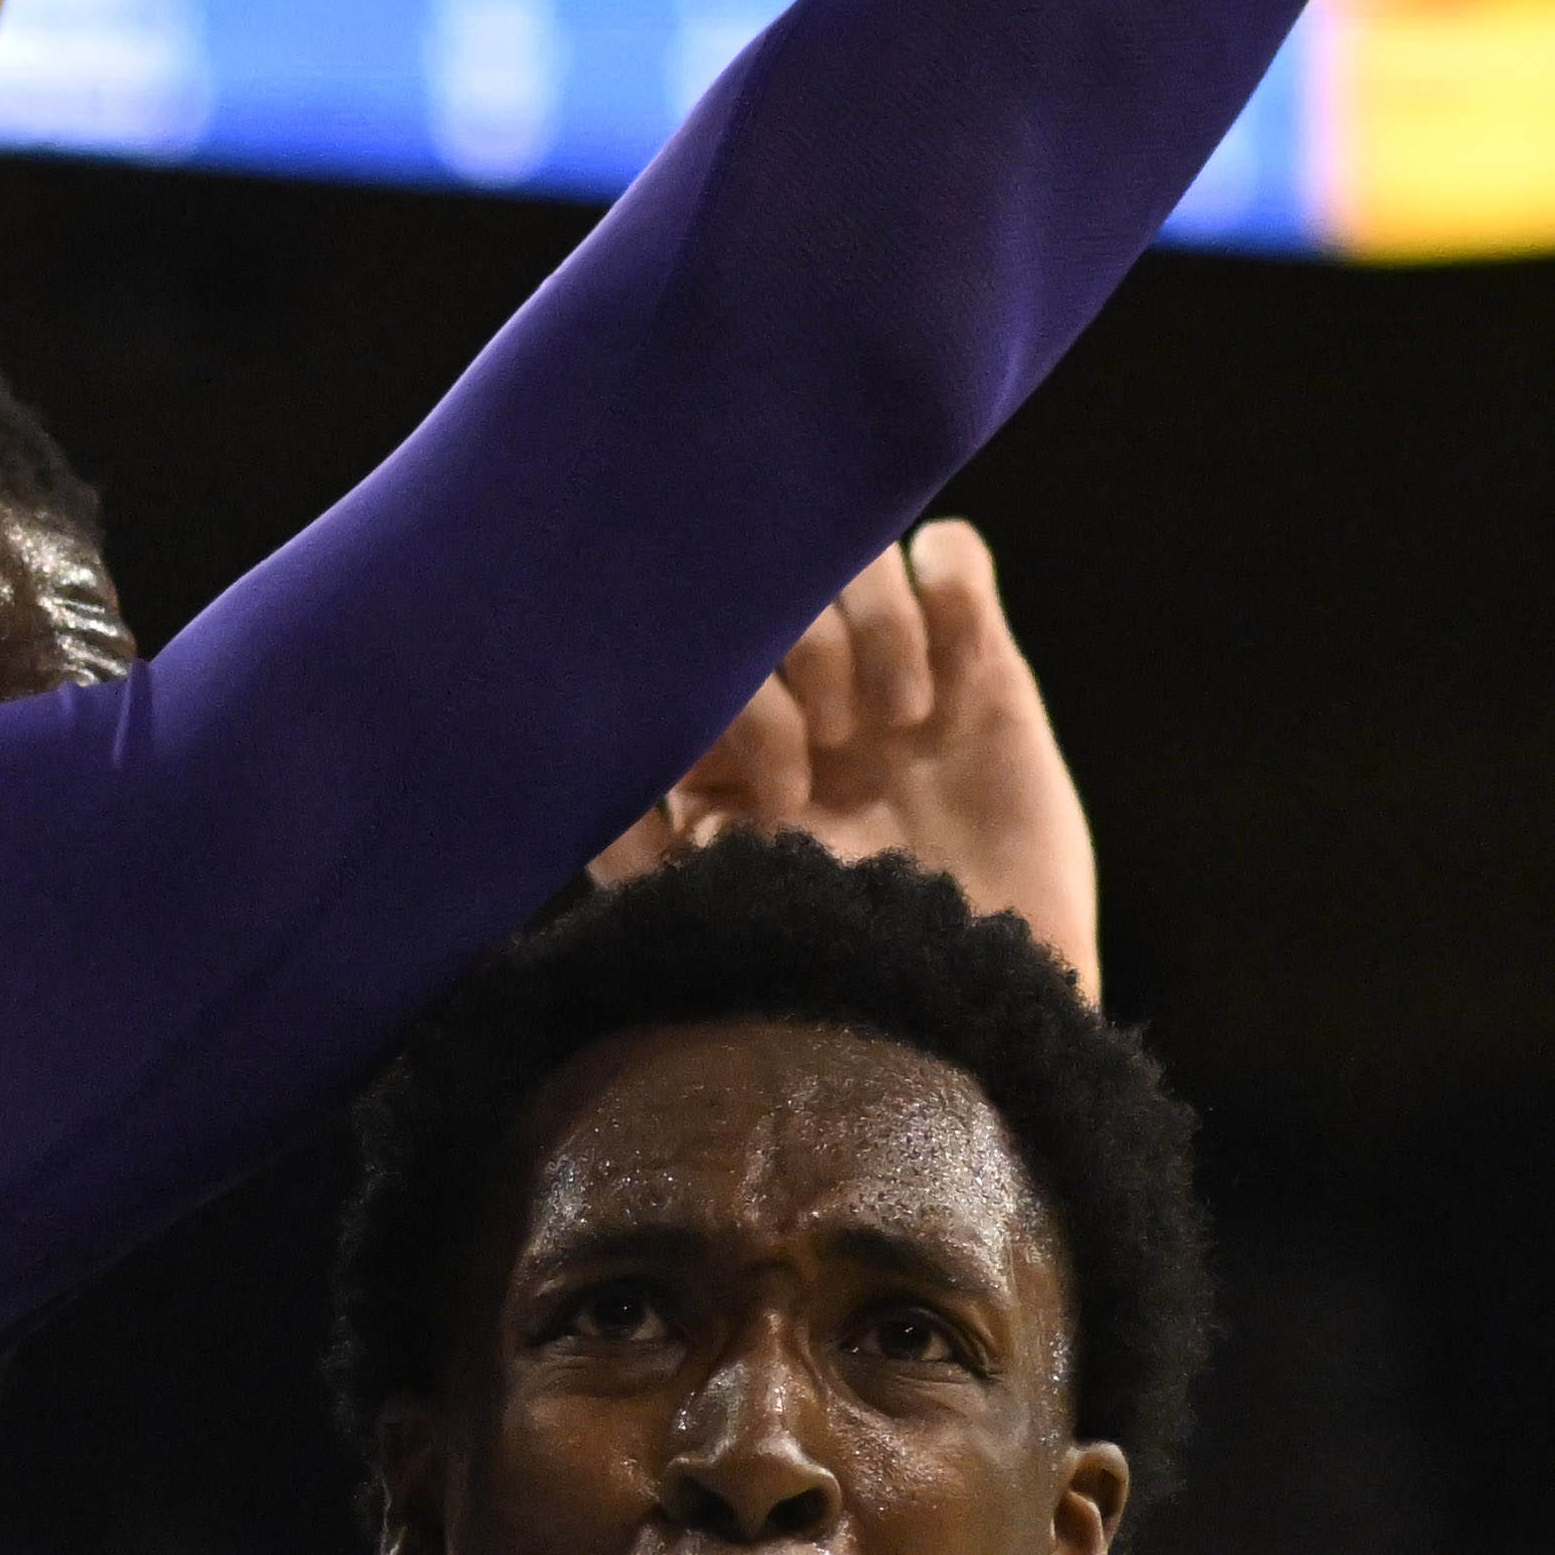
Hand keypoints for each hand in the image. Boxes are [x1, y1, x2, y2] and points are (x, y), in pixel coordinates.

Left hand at [590, 526, 1099, 1000]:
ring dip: (875, 624)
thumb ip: (637, 849)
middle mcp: (798, 690)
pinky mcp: (978, 660)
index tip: (781, 796)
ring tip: (900, 720)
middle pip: (779, 579)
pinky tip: (956, 680)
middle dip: (802, 653)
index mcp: (724, 738)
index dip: (738, 692)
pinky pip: (950, 553)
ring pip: (857, 553)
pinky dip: (948, 594)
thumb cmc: (835, 967)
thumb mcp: (718, 910)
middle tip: (836, 746)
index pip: (701, 634)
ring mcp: (886, 668)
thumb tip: (577, 781)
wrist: (973, 1001)